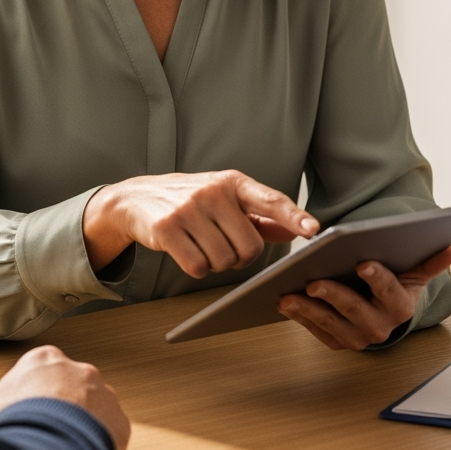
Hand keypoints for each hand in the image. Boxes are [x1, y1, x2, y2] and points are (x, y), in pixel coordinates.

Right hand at [0, 346, 130, 449]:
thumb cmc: (13, 426)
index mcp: (43, 360)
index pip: (38, 371)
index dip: (29, 394)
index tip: (24, 412)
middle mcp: (77, 369)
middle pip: (68, 385)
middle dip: (59, 405)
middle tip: (45, 430)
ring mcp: (102, 393)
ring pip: (93, 405)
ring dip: (81, 421)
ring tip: (64, 445)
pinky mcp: (119, 420)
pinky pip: (111, 429)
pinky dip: (100, 440)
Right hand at [83, 170, 318, 276]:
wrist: (136, 199)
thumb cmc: (189, 201)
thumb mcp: (225, 199)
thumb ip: (261, 216)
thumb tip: (295, 230)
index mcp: (232, 182)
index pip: (270, 200)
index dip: (293, 216)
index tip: (314, 229)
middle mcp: (213, 192)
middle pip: (249, 247)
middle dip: (239, 256)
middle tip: (222, 244)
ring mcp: (188, 210)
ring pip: (224, 261)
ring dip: (216, 263)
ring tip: (201, 244)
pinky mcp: (167, 229)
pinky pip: (198, 267)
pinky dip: (196, 267)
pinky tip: (186, 250)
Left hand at [278, 246, 450, 349]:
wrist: (383, 310)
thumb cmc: (394, 283)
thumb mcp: (412, 272)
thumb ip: (428, 261)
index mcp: (400, 307)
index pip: (389, 291)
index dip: (377, 278)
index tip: (363, 263)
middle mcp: (380, 327)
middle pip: (355, 310)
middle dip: (334, 295)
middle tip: (313, 282)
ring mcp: (357, 337)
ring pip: (331, 324)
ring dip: (308, 310)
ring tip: (288, 295)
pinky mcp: (336, 341)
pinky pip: (316, 331)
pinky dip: (299, 317)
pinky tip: (284, 301)